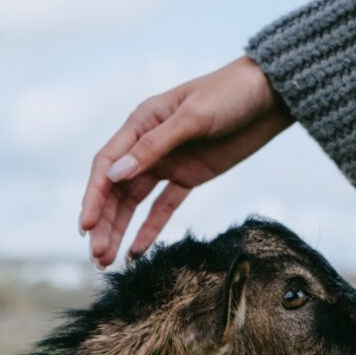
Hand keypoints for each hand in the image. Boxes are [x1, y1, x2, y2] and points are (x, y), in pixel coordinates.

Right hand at [79, 56, 293, 267]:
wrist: (269, 97)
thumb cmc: (229, 95)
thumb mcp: (193, 117)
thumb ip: (155, 146)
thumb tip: (116, 174)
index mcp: (141, 123)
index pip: (107, 165)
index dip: (94, 197)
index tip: (87, 225)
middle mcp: (148, 145)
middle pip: (116, 189)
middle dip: (104, 222)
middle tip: (96, 255)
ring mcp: (168, 163)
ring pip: (134, 203)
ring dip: (120, 230)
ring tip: (107, 259)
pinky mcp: (189, 177)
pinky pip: (163, 208)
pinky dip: (150, 229)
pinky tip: (137, 252)